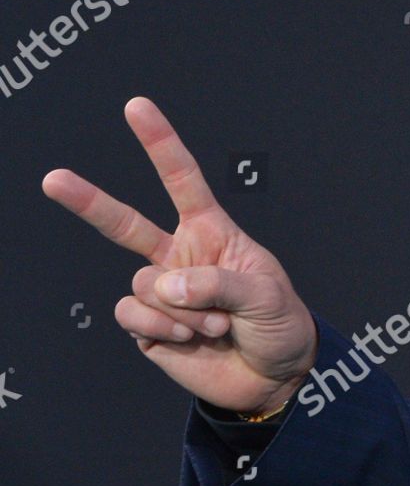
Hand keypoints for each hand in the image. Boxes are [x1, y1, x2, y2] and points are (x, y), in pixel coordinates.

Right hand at [42, 96, 317, 415]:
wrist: (274, 377)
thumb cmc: (280, 325)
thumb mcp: (266, 295)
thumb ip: (218, 283)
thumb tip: (166, 284)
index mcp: (214, 234)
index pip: (183, 181)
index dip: (159, 143)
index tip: (136, 107)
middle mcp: (181, 258)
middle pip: (125, 225)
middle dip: (88, 202)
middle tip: (52, 179)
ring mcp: (162, 293)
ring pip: (142, 284)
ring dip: (179, 308)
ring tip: (215, 324)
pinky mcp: (148, 328)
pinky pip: (133, 316)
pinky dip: (160, 327)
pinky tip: (187, 337)